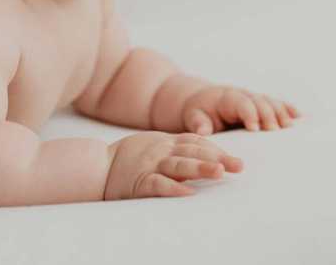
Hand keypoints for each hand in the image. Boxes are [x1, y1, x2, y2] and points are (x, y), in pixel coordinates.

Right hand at [104, 131, 243, 199]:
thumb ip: (176, 149)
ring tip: (219, 172)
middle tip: (239, 166)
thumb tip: (206, 156)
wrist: (96, 166)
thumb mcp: (154, 146)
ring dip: (200, 167)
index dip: (217, 149)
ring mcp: (150, 165)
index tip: (235, 159)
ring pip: (179, 164)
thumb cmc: (129, 158)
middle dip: (218, 158)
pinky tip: (188, 193)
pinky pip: (158, 184)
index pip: (196, 142)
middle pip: (194, 151)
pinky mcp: (139, 181)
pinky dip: (173, 188)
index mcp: (166, 142)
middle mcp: (161, 151)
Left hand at [180, 85, 300, 134]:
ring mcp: (254, 98)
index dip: (249, 114)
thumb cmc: (197, 111)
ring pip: (271, 102)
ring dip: (282, 113)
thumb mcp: (193, 116)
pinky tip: (300, 116)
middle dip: (268, 115)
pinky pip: (277, 104)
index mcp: (227, 98)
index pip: (241, 103)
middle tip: (276, 130)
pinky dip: (288, 109)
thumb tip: (204, 131)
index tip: (255, 128)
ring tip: (290, 126)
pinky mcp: (261, 104)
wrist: (202, 100)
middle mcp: (243, 95)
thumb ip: (198, 123)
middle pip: (260, 102)